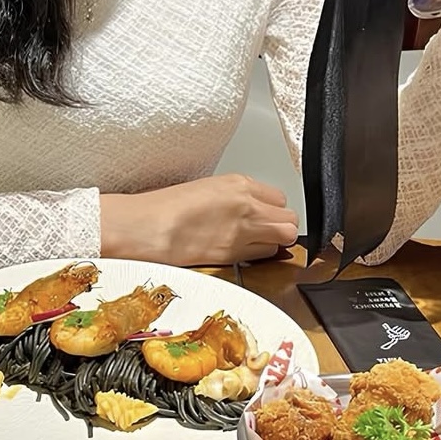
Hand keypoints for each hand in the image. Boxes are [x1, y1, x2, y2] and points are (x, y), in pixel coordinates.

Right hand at [100, 174, 298, 266]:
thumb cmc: (168, 206)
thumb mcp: (208, 188)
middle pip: (290, 220)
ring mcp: (244, 232)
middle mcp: (248, 206)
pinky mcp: (235, 255)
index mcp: (239, 183)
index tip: (266, 213)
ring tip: (256, 242)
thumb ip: (236, 196)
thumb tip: (249, 206)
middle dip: (281, 226)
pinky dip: (260, 256)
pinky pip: (265, 256)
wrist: (150, 227)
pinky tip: (244, 252)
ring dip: (274, 243)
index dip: (273, 208)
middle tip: (268, 230)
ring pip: (284, 239)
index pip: (279, 198)